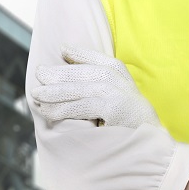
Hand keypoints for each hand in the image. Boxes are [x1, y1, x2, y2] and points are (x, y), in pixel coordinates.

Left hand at [31, 44, 160, 127]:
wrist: (152, 139)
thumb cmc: (128, 114)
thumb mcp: (116, 87)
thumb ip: (94, 72)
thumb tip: (64, 51)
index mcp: (116, 68)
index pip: (93, 56)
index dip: (76, 53)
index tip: (61, 50)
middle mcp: (115, 77)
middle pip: (78, 73)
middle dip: (55, 74)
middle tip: (38, 76)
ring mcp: (113, 93)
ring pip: (75, 90)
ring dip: (52, 93)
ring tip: (36, 96)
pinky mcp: (110, 109)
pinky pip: (79, 107)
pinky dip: (60, 109)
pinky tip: (48, 111)